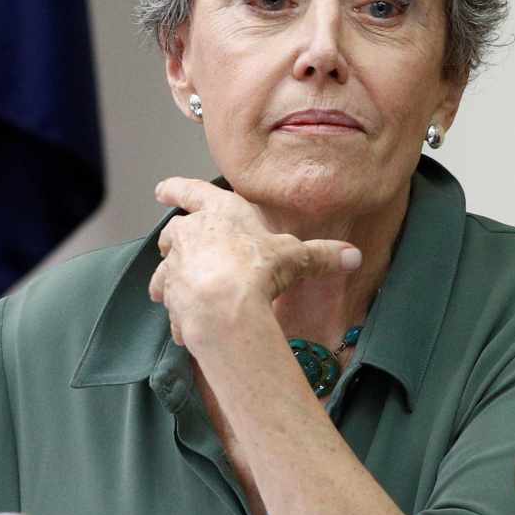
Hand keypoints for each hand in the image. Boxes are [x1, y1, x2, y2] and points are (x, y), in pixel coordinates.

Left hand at [149, 178, 361, 352]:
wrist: (225, 306)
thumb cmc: (257, 268)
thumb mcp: (295, 258)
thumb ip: (321, 256)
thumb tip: (353, 256)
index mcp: (217, 212)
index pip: (189, 191)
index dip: (175, 189)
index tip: (161, 189)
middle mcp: (189, 234)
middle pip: (173, 232)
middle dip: (174, 240)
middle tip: (177, 248)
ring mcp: (175, 266)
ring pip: (163, 270)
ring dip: (168, 279)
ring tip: (175, 290)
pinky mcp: (170, 297)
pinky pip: (173, 306)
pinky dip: (180, 313)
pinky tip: (189, 325)